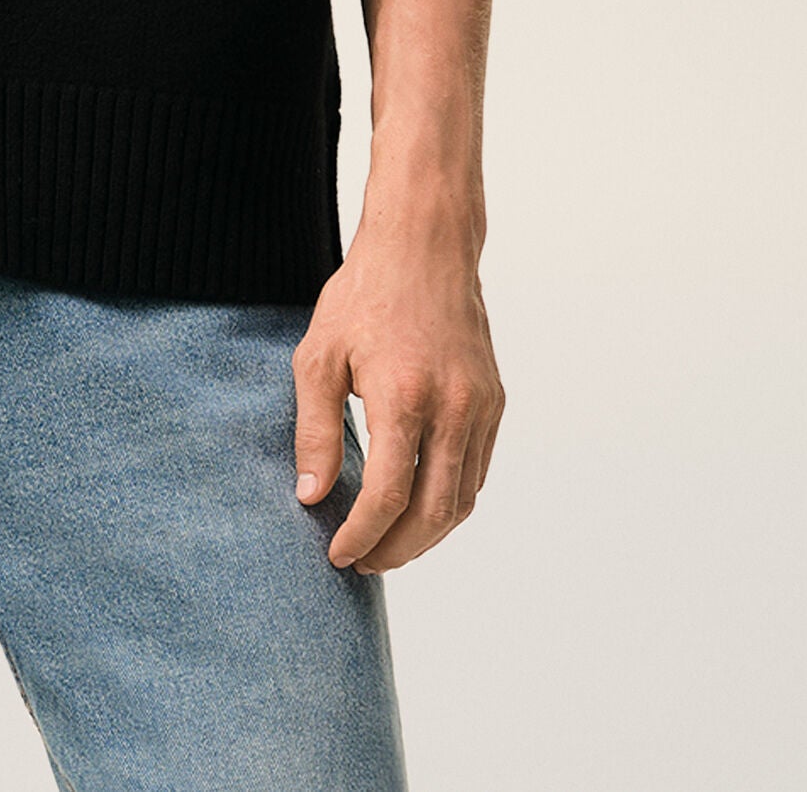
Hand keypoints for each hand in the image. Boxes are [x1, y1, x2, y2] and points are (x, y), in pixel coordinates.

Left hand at [291, 224, 502, 573]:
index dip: (361, 536)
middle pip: (433, 513)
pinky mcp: (495, 401)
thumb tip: (312, 497)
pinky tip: (419, 506)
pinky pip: (478, 472)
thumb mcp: (319, 355)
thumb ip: (316, 431)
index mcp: (404, 396)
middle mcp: (453, 407)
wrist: (424, 244)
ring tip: (388, 544)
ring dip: (427, 535)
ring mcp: (481, 406)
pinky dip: (450, 502)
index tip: (337, 553)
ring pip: (463, 500)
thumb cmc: (365, 293)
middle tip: (362, 561)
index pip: (388, 497)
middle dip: (396, 550)